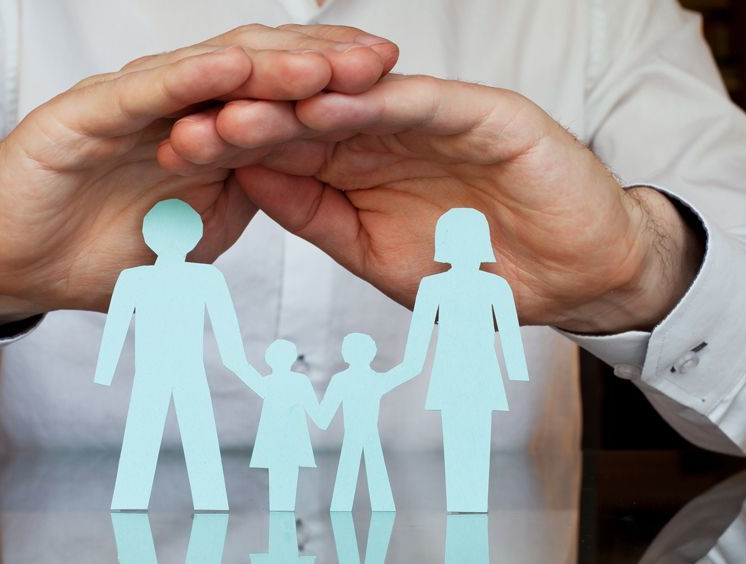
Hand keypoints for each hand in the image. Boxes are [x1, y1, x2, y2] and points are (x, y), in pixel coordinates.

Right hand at [0, 25, 398, 328]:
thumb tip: (298, 184)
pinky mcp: (86, 114)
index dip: (335, 93)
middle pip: (259, 72)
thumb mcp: (196, 234)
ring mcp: (132, 105)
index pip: (279, 101)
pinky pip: (147, 92)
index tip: (394, 92)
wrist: (19, 268)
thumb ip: (242, 201)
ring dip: (271, 64)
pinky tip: (235, 67)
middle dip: (322, 63)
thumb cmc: (102, 251)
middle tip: (382, 59)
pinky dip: (192, 80)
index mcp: (205, 135)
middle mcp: (175, 108)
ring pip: (211, 73)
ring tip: (328, 59)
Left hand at [162, 75, 701, 333]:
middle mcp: (386, 134)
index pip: (282, 151)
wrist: (570, 279)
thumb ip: (315, 217)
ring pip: (353, 102)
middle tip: (186, 127)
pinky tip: (329, 103)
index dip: (229, 152)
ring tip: (239, 109)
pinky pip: (422, 103)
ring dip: (295, 105)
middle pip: (304, 118)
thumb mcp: (374, 254)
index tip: (174, 159)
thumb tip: (249, 185)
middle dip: (245, 121)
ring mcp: (432, 119)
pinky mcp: (483, 113)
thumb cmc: (476, 271)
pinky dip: (377, 102)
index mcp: (357, 167)